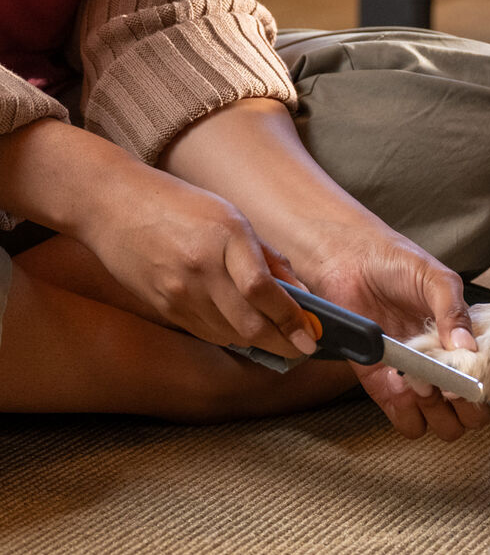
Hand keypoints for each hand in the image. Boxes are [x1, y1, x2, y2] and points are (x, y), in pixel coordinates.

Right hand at [78, 163, 319, 360]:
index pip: (264, 291)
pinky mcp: (163, 307)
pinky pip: (206, 332)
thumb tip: (300, 295)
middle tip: (302, 349)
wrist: (113, 205)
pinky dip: (231, 335)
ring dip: (259, 342)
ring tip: (279, 338)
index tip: (311, 337)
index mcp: (227, 237)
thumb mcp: (234, 218)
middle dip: (282, 343)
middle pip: (249, 324)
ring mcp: (178, 292)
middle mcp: (201, 269)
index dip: (292, 319)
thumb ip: (269, 258)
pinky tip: (244, 328)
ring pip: (229, 334)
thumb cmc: (182, 205)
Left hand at [306, 225, 489, 439]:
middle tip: (453, 382)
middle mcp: (445, 365)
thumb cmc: (396, 263)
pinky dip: (407, 412)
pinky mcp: (384, 387)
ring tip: (424, 382)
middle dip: (469, 405)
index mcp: (464, 340)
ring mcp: (417, 379)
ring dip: (439, 412)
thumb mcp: (436, 279)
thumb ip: (454, 312)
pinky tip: (400, 384)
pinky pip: (406, 421)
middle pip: (472, 411)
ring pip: (443, 424)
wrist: (350, 261)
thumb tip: (469, 349)